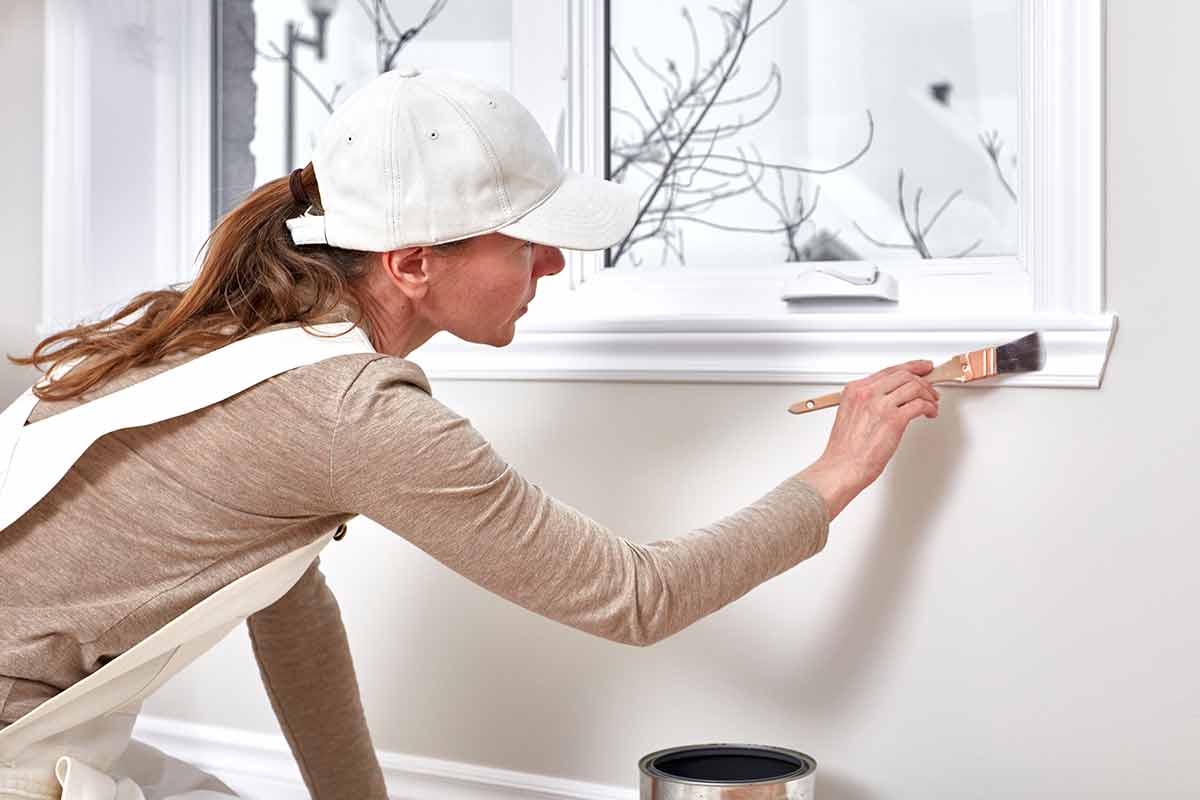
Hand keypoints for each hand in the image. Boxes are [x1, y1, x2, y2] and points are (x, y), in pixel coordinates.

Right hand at [798, 359, 940, 519]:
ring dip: (928, 394)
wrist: (842, 467)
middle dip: (923, 380)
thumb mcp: (850, 414)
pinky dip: (930, 407)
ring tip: (932, 403)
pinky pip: (920, 405)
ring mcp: (881, 405)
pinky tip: (930, 413)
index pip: (888, 371)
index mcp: (855, 390)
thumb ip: (867, 401)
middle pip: (904, 375)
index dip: (910, 367)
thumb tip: (890, 397)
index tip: (921, 368)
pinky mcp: (894, 420)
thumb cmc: (845, 449)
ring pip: (915, 387)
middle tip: (931, 387)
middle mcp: (867, 394)